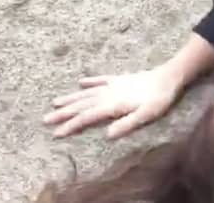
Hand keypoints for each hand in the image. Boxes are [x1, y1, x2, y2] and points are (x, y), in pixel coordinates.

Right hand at [43, 66, 183, 138]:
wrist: (169, 77)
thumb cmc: (159, 99)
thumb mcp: (146, 115)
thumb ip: (127, 124)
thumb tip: (107, 135)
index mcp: (113, 105)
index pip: (87, 117)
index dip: (71, 125)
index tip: (56, 133)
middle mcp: (108, 94)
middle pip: (82, 105)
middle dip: (63, 113)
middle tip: (45, 119)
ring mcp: (113, 85)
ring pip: (86, 93)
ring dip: (71, 98)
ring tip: (54, 103)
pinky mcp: (120, 79)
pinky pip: (100, 80)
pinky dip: (90, 81)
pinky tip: (80, 82)